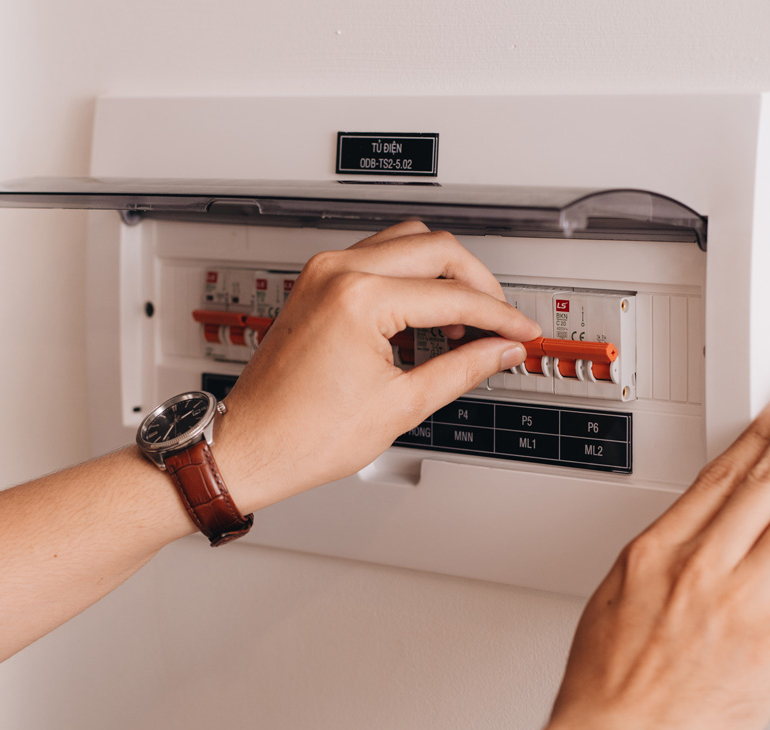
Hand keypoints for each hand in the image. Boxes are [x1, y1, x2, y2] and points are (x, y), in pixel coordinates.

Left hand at [214, 222, 540, 511]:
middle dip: (477, 284)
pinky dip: (410, 279)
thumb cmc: (302, 434)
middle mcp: (337, 271)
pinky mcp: (315, 283)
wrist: (250, 446)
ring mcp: (322, 273)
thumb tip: (499, 351)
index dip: (498, 316)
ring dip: (443, 275)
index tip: (519, 332)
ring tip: (462, 323)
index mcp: (358, 298)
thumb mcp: (401, 405)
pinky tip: (424, 318)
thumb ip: (462, 369)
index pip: (451, 295)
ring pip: (407, 243)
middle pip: (436, 248)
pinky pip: (377, 259)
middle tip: (498, 323)